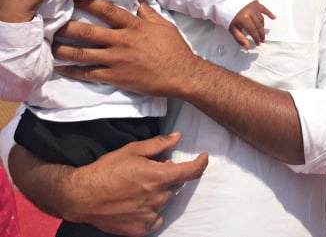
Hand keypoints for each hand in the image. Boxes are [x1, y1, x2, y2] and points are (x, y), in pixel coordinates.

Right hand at [10, 132, 207, 236]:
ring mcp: (150, 216)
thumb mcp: (132, 150)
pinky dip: (151, 211)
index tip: (204, 158)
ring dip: (159, 193)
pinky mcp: (141, 229)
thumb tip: (178, 137)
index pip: (192, 172)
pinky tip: (135, 204)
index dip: (201, 163)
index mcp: (159, 177)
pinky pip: (156, 219)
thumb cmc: (106, 170)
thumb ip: (159, 144)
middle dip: (169, 176)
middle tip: (150, 171)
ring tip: (137, 188)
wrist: (81, 197)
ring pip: (165, 201)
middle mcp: (159, 198)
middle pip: (176, 185)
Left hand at [52, 0, 196, 97]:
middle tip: (51, 22)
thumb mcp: (164, 26)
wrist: (181, 75)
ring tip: (49, 45)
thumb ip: (148, 13)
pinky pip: (88, 74)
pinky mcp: (115, 77)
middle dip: (67, 26)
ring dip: (63, 49)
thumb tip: (138, 2)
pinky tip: (60, 68)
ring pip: (83, 54)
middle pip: (88, 32)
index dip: (88, 2)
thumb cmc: (174, 49)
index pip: (106, 10)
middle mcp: (121, 40)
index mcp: (134, 26)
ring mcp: (116, 60)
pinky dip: (72, 71)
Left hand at [228, 0, 275, 48]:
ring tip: (262, 32)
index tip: (258, 43)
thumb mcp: (232, 28)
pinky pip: (264, 9)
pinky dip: (269, 13)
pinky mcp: (256, 3)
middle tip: (262, 40)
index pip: (253, 31)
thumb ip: (240, 38)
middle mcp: (251, 13)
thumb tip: (247, 47)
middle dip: (261, 34)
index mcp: (244, 19)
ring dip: (262, 26)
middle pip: (259, 26)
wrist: (226, 2)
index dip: (256, 38)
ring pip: (261, 19)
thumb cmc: (228, 15)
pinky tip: (273, 17)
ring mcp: (254, 7)